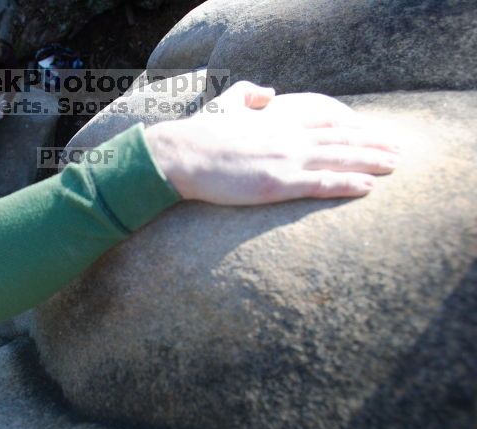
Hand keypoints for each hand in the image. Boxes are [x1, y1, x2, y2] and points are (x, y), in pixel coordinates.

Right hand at [145, 81, 398, 204]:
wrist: (182, 154)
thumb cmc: (199, 132)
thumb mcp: (224, 102)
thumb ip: (248, 92)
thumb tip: (268, 91)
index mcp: (277, 118)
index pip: (325, 119)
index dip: (351, 125)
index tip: (370, 130)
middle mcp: (288, 135)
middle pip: (341, 137)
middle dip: (372, 143)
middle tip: (396, 149)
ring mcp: (286, 159)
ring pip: (339, 158)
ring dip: (371, 162)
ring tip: (394, 165)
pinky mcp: (278, 183)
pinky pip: (322, 183)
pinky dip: (348, 184)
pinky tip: (370, 187)